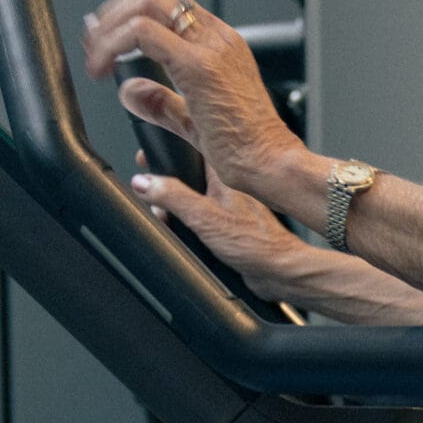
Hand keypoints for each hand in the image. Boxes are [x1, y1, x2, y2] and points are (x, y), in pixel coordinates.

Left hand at [84, 0, 302, 209]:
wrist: (273, 165)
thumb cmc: (248, 150)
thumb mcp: (196, 123)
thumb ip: (162, 104)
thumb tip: (130, 90)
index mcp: (221, 45)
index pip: (168, 4)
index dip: (128, 13)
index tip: (105, 38)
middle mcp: (217, 38)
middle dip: (114, 11)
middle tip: (94, 40)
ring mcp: (210, 47)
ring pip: (146, 2)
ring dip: (110, 25)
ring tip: (96, 57)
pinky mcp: (199, 66)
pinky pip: (142, 34)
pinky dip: (113, 46)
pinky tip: (105, 71)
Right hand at [131, 158, 319, 303]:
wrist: (278, 271)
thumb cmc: (255, 243)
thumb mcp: (203, 217)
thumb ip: (172, 197)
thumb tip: (144, 181)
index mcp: (224, 174)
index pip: (190, 150)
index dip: (167, 152)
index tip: (146, 158)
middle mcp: (227, 187)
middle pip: (187, 175)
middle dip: (165, 184)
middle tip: (149, 192)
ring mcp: (229, 206)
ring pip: (193, 198)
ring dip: (175, 207)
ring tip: (163, 216)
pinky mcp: (230, 225)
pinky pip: (201, 217)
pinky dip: (188, 222)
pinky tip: (181, 232)